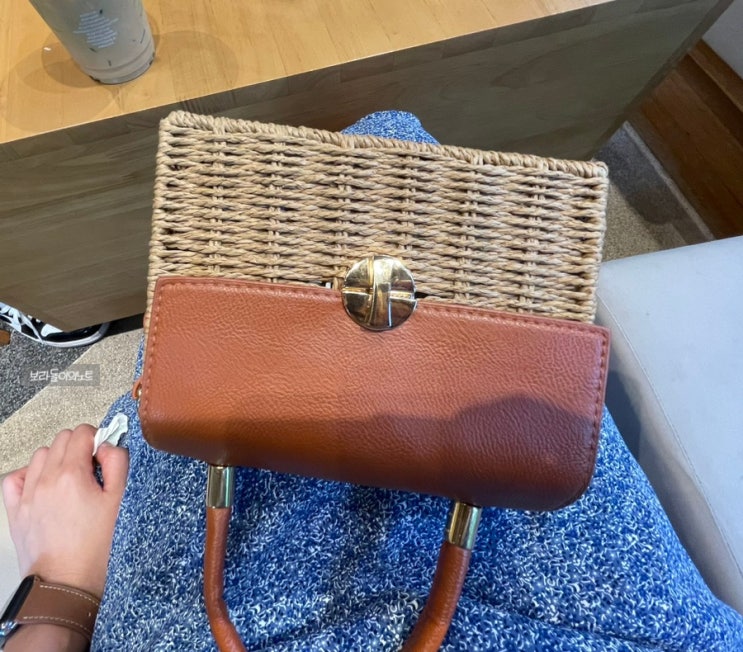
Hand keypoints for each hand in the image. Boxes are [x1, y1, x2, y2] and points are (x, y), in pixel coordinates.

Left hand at [2, 424, 128, 598]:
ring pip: (40, 455)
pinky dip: (30, 475)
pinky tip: (45, 486)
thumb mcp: (119, 502)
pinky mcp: (16, 512)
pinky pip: (16, 478)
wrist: (66, 585)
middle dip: (79, 446)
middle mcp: (45, 480)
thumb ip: (117, 464)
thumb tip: (108, 446)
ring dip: (57, 459)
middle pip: (61, 439)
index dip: (98, 439)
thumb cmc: (96, 549)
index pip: (82, 433)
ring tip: (72, 480)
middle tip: (93, 468)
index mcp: (72, 475)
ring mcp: (27, 495)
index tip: (105, 456)